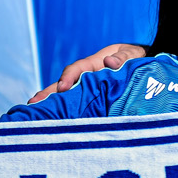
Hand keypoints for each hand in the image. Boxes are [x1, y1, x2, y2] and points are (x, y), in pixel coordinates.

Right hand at [27, 44, 146, 103]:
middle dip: (48, 93)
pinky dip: (64, 113)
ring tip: (35, 115)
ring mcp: (86, 89)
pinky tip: (52, 122)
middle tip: (33, 104)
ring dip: (51, 104)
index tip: (62, 87)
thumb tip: (109, 62)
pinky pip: (75, 106)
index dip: (68, 77)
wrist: (143, 67)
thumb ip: (123, 57)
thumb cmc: (135, 59)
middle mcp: (86, 77)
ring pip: (65, 97)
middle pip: (63, 85)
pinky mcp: (90, 101)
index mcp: (94, 64)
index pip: (77, 68)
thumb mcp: (132, 54)